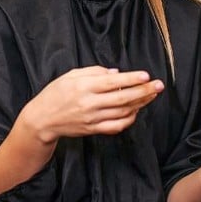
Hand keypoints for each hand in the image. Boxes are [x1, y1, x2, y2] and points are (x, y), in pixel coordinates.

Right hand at [19, 66, 164, 144]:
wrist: (42, 119)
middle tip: (159, 86)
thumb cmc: (55, 93)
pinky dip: (129, 119)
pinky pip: (116, 126)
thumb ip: (93, 71)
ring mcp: (92, 118)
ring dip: (140, 104)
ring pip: (122, 112)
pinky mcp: (93, 130)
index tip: (146, 75)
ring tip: (151, 96)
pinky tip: (135, 111)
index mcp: (84, 86)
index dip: (131, 79)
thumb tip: (116, 73)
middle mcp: (90, 103)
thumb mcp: (70, 75)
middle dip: (143, 91)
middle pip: (123, 98)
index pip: (113, 82)